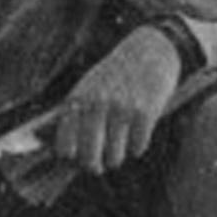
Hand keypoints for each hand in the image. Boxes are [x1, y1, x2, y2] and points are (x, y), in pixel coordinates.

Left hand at [52, 25, 185, 175]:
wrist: (151, 49)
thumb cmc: (116, 74)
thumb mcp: (89, 86)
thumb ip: (76, 114)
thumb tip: (66, 154)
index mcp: (78, 99)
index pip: (65, 146)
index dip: (71, 157)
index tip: (76, 158)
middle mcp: (96, 105)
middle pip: (89, 158)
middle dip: (94, 166)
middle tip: (98, 166)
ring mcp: (121, 109)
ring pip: (114, 157)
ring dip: (117, 158)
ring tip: (119, 150)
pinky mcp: (145, 113)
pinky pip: (138, 148)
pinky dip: (138, 146)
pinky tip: (138, 134)